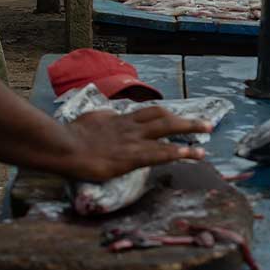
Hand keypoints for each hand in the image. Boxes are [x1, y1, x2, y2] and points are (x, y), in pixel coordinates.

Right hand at [63, 107, 209, 181]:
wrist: (62, 146)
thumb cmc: (69, 136)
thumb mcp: (89, 120)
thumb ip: (102, 119)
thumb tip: (104, 116)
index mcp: (119, 118)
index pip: (148, 113)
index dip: (165, 116)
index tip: (177, 119)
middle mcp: (130, 125)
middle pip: (163, 116)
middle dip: (185, 119)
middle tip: (204, 123)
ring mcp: (132, 139)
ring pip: (167, 128)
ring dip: (189, 129)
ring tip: (207, 131)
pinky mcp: (132, 156)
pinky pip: (161, 152)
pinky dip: (180, 152)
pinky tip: (193, 154)